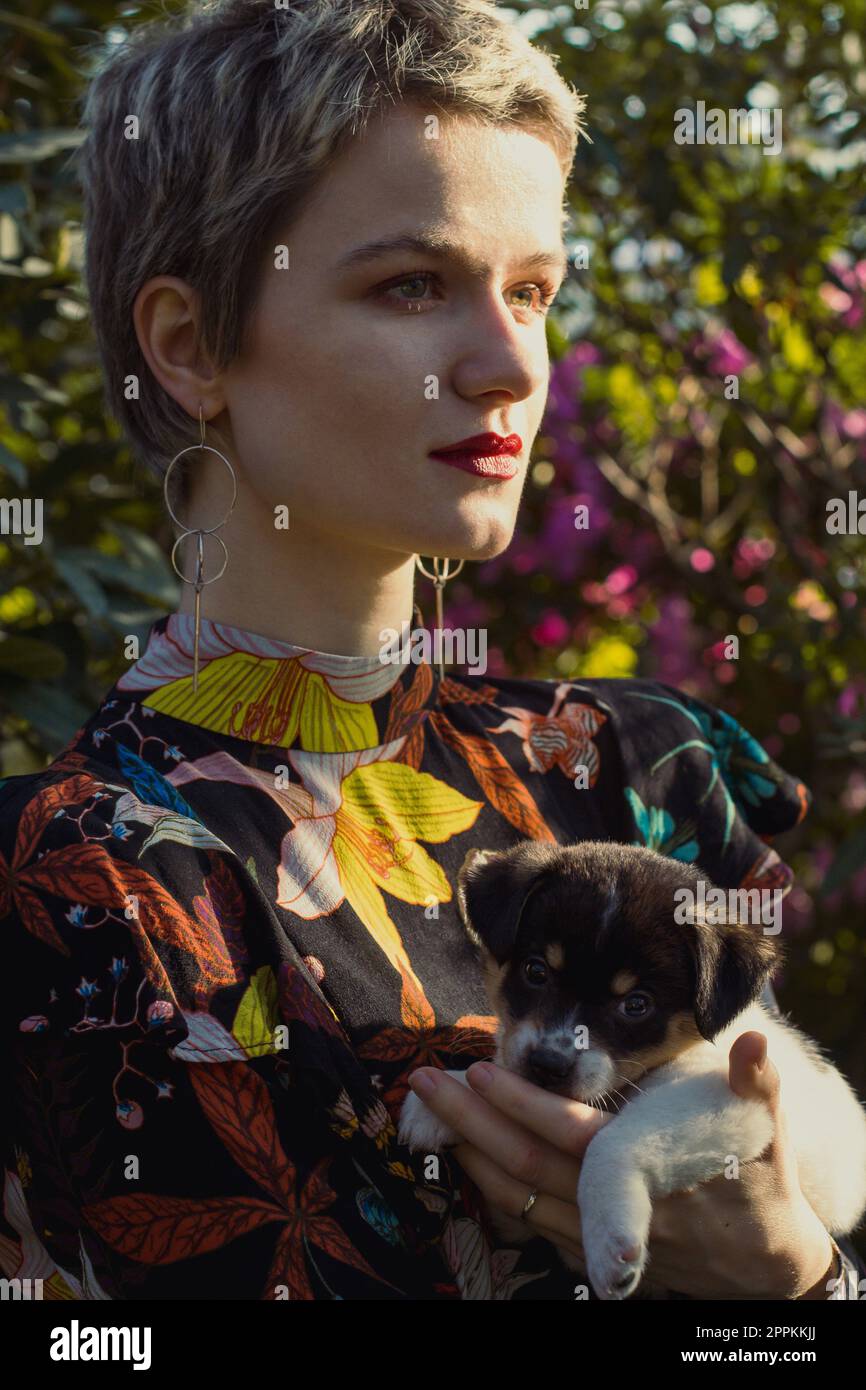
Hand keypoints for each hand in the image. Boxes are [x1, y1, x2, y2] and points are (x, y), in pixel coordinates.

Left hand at [406, 1031, 834, 1297]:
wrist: (767, 1262)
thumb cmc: (760, 1175)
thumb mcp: (766, 1123)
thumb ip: (756, 1079)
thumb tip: (758, 1039)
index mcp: (648, 1161)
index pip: (571, 1131)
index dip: (522, 1103)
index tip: (480, 1070)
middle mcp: (613, 1202)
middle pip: (527, 1164)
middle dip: (469, 1122)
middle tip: (423, 1082)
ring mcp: (597, 1235)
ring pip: (519, 1198)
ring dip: (470, 1154)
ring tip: (430, 1114)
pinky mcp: (589, 1251)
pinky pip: (528, 1222)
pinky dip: (491, 1191)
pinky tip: (467, 1158)